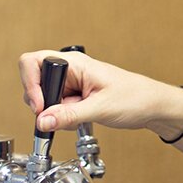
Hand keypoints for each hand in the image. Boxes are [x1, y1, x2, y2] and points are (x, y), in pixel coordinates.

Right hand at [18, 49, 182, 136]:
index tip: (40, 105)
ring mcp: (71, 84)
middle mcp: (69, 71)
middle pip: (35, 82)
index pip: (33, 61)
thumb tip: (42, 120)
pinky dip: (62, 118)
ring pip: (44, 99)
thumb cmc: (135, 97)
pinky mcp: (74, 96)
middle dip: (42, 104)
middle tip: (58, 116)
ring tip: (77, 117)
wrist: (152, 107)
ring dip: (54, 114)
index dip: (30, 83)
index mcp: (74, 63)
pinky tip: (79, 120)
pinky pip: (56, 108)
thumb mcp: (100, 108)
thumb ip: (68, 115)